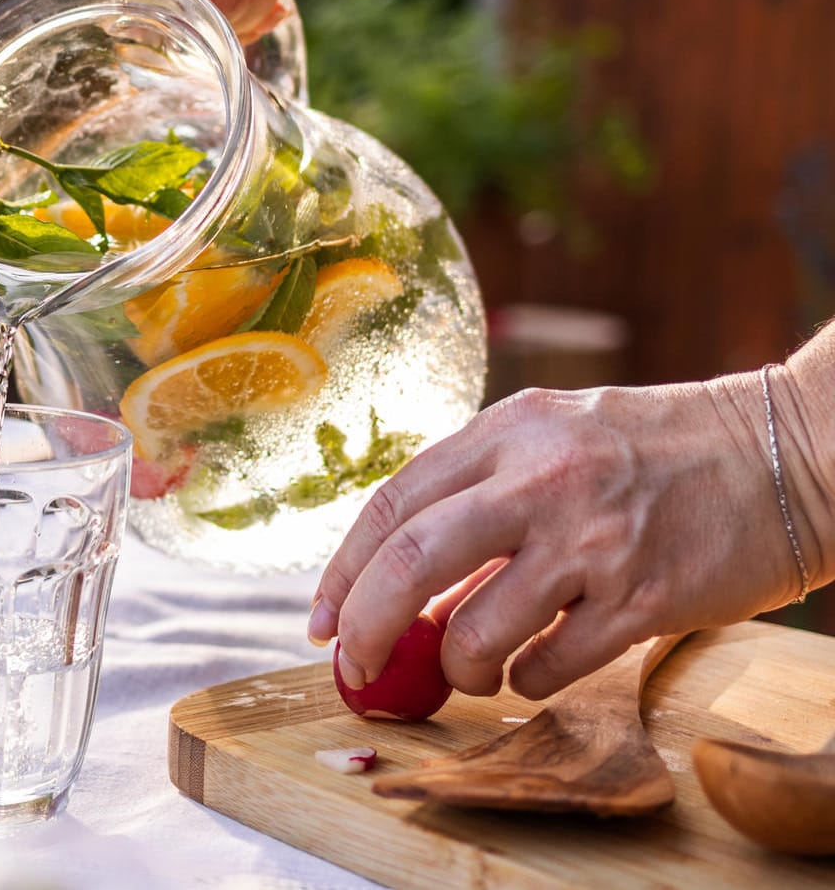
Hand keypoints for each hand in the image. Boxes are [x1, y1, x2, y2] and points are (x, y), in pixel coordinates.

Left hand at [308, 376, 820, 701]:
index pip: (390, 504)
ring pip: (475, 630)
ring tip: (473, 667)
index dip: (341, 571)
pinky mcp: (645, 598)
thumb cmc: (658, 450)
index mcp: (508, 430)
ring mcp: (594, 540)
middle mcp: (543, 479)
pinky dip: (524, 680)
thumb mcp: (557, 438)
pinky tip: (535, 667)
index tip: (322, 620)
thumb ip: (480, 495)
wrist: (792, 451)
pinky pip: (548, 666)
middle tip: (357, 668)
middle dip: (367, 629)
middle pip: (409, 563)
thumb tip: (401, 585)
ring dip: (458, 667)